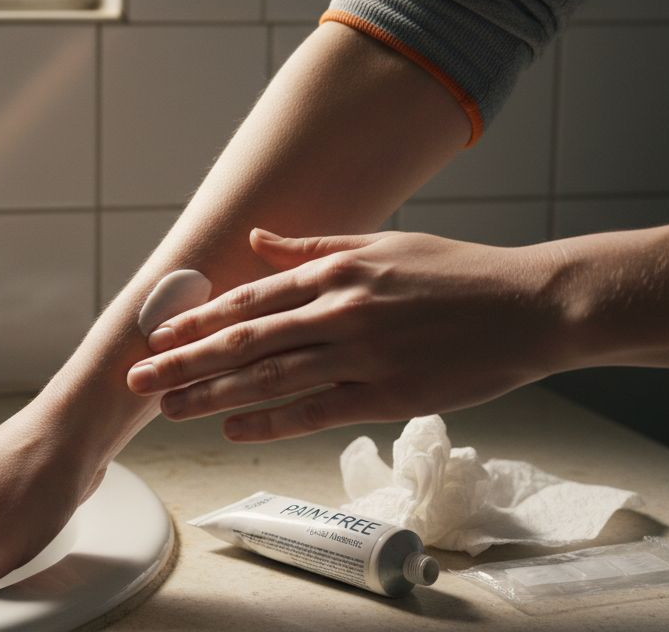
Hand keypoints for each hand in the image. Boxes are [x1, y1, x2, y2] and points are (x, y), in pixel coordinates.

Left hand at [126, 228, 571, 440]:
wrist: (530, 305)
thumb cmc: (458, 272)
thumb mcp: (385, 243)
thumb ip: (316, 248)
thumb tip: (258, 241)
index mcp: (338, 269)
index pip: (251, 296)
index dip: (199, 319)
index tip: (158, 334)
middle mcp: (341, 309)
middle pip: (246, 340)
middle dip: (186, 360)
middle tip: (138, 378)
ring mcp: (363, 354)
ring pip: (271, 378)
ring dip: (213, 395)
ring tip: (170, 408)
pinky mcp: (387, 394)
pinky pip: (316, 410)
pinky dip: (270, 420)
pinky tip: (233, 427)